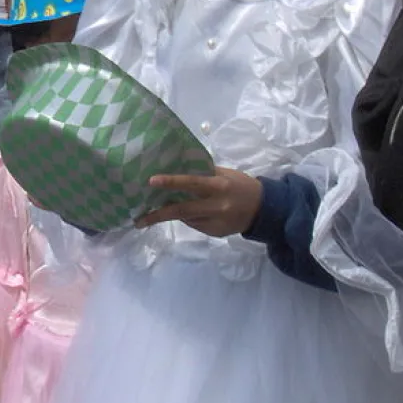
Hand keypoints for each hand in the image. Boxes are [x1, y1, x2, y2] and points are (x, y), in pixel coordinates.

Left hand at [135, 167, 262, 237]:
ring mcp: (216, 222)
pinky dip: (187, 219)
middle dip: (157, 215)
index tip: (151, 181)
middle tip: (138, 220)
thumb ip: (202, 174)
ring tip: (152, 213)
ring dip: (170, 215)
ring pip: (186, 219)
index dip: (171, 182)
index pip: (191, 182)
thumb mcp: (224, 174)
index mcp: (218, 186)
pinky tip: (186, 214)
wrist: (265, 209)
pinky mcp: (216, 233)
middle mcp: (216, 206)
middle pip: (182, 211)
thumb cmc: (240, 185)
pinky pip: (195, 225)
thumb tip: (174, 169)